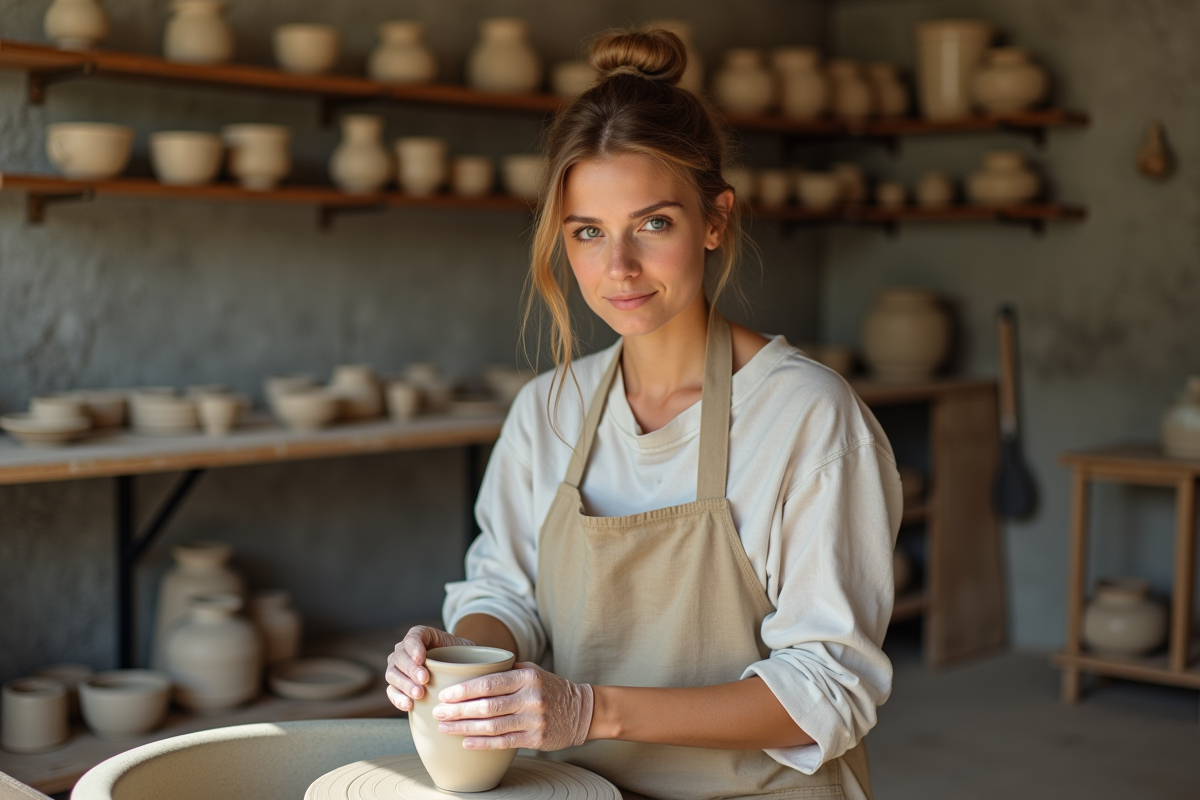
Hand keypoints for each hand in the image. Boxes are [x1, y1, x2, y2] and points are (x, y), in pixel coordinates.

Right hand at [386, 626, 473, 711]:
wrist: (456, 670)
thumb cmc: (462, 657)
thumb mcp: (467, 649)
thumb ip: (470, 651)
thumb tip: (482, 662)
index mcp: (421, 635)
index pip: (413, 637)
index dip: (414, 647)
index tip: (422, 658)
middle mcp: (405, 650)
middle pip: (400, 656)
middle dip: (411, 669)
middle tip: (424, 680)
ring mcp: (399, 668)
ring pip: (392, 674)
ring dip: (404, 684)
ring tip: (419, 694)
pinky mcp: (397, 685)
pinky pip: (391, 691)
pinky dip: (398, 698)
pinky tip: (408, 706)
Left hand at [432, 662, 592, 750]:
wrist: (581, 711)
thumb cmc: (550, 688)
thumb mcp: (532, 671)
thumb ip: (505, 670)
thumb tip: (470, 669)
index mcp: (527, 677)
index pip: (489, 683)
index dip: (464, 690)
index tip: (445, 695)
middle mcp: (531, 698)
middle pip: (487, 706)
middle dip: (458, 711)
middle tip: (437, 712)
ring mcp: (534, 720)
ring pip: (492, 726)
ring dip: (464, 728)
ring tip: (444, 727)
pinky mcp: (536, 739)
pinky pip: (504, 742)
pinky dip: (482, 743)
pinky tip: (465, 742)